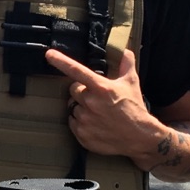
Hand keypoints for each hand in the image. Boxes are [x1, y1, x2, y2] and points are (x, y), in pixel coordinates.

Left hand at [45, 46, 157, 162]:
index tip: (49, 54)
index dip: (61, 61)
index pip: (77, 71)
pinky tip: (95, 124)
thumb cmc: (135, 108)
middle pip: (74, 91)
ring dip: (81, 108)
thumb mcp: (132, 84)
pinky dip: (80, 123)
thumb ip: (126, 65)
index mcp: (101, 88)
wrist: (141, 138)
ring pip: (73, 108)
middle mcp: (90, 103)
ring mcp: (85, 120)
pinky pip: (73, 123)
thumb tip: (126, 51)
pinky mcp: (82, 135)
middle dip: (82, 92)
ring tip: (98, 114)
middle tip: (96, 99)